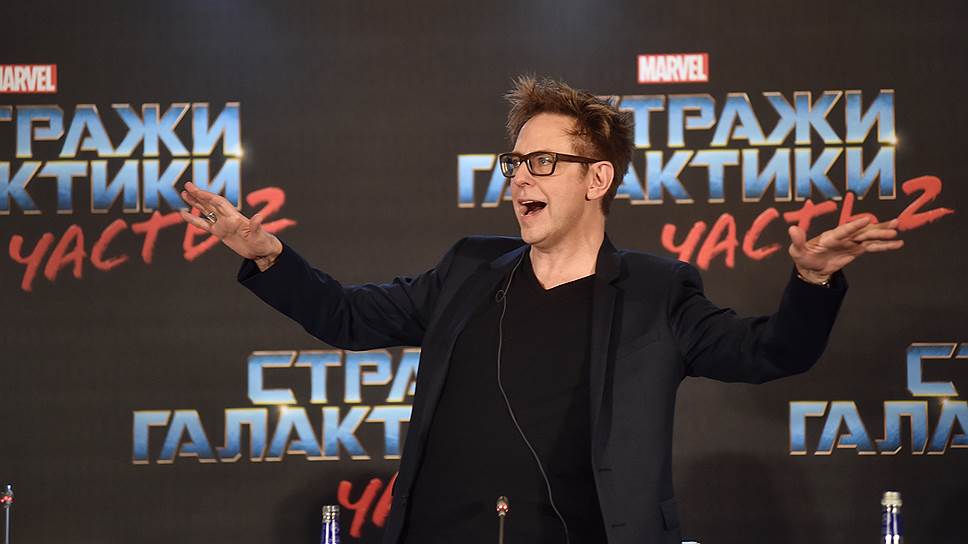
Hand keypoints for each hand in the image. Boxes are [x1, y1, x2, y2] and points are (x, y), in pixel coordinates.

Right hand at [179, 181, 282, 268]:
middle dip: (199, 195)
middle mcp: (227, 218)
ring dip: (195, 203)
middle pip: (210, 203)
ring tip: (184, 194)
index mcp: (235, 216)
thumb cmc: (263, 242)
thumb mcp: (259, 235)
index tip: (196, 190)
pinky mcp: (220, 233)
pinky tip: (184, 214)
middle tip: (187, 185)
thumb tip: (258, 217)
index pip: (218, 203)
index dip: (207, 196)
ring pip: (206, 211)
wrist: (262, 252)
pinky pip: (204, 225)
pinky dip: (194, 219)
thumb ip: (256, 226)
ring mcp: (223, 224)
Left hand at [788, 217, 903, 283]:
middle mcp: (843, 236)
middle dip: (877, 228)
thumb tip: (791, 229)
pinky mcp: (856, 249)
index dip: (855, 225)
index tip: (866, 219)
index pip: (844, 230)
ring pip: (870, 237)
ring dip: (883, 234)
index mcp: (830, 236)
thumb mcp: (796, 252)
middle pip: (862, 232)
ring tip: (898, 231)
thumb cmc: (803, 257)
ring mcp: (851, 242)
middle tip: (893, 225)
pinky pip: (872, 247)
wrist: (811, 267)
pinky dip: (884, 246)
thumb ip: (797, 241)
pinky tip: (897, 244)